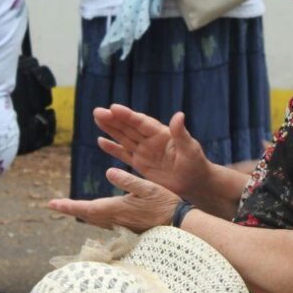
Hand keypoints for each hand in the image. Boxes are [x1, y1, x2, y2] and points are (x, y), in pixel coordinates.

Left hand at [47, 168, 179, 231]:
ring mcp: (121, 226)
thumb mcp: (148, 186)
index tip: (52, 204)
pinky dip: (93, 217)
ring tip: (69, 207)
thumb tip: (109, 171)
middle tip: (54, 205)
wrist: (178, 225)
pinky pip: (103, 222)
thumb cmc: (165, 204)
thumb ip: (128, 179)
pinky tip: (94, 213)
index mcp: (117, 208)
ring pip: (94, 220)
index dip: (69, 206)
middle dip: (70, 209)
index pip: (87, 208)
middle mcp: (115, 220)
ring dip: (80, 213)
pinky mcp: (126, 228)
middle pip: (86, 216)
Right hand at [94, 105, 209, 198]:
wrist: (195, 184)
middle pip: (129, 127)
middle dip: (113, 119)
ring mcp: (144, 152)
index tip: (113, 108)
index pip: (141, 122)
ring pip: (124, 138)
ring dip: (110, 129)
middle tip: (97, 111)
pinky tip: (101, 141)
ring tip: (97, 118)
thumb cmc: (196, 165)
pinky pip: (124, 154)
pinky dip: (112, 148)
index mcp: (162, 134)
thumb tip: (179, 114)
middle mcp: (150, 140)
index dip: (127, 115)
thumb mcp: (190, 149)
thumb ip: (181, 133)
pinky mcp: (141, 165)